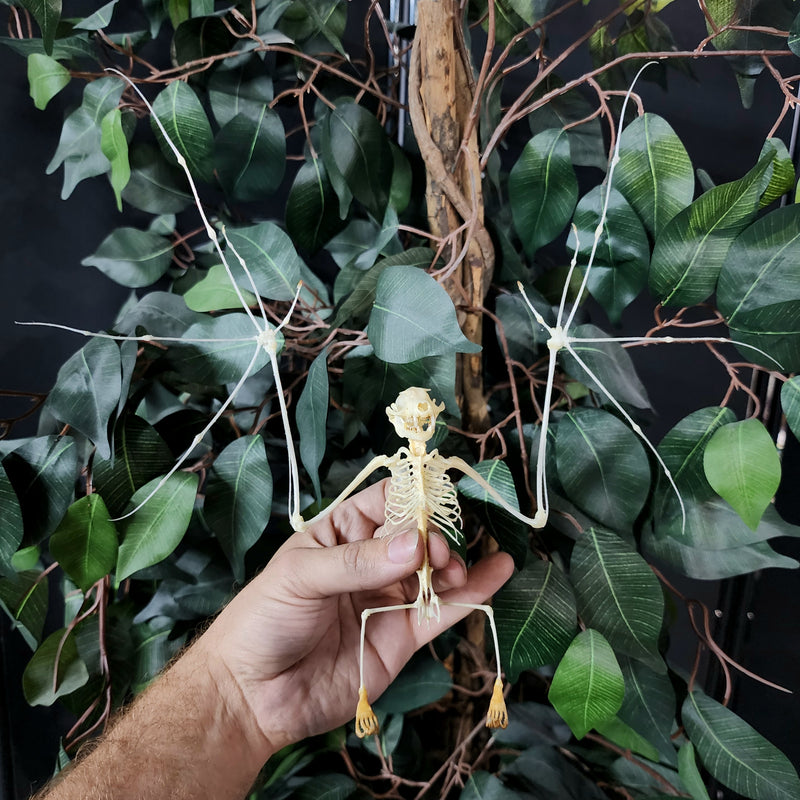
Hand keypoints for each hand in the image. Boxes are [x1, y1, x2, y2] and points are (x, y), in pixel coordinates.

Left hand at [198, 478, 513, 754]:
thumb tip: (416, 543)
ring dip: (454, 565)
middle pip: (417, 535)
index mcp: (340, 533)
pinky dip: (472, 593)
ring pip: (434, 572)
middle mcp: (369, 562)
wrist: (251, 696)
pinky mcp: (401, 638)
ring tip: (453, 570)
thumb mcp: (301, 577)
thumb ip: (359, 562)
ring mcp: (387, 599)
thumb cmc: (262, 621)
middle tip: (437, 552)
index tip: (437, 497)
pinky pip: (441, 612)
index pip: (385, 501)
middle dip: (435, 536)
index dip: (413, 496)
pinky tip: (498, 572)